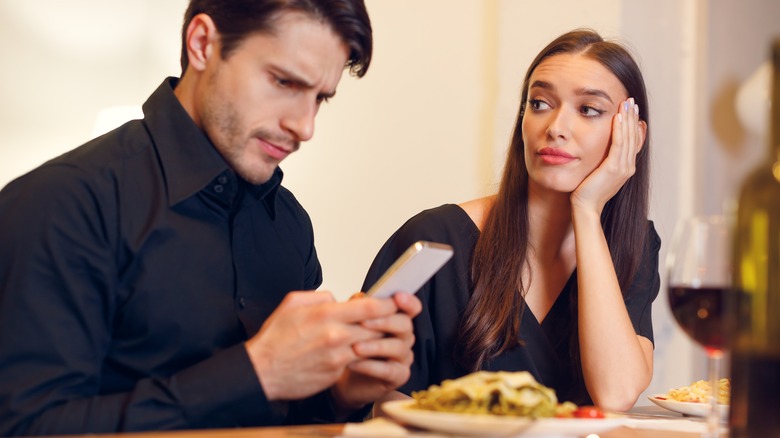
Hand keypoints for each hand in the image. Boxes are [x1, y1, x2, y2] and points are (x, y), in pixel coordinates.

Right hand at [245, 291, 400, 400]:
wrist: (262, 371)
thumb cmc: (275, 338)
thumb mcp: (293, 303)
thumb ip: (320, 296)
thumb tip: (337, 299)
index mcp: (327, 314)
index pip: (371, 308)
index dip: (389, 303)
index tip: (396, 300)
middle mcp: (336, 336)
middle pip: (378, 327)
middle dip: (388, 322)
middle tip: (395, 317)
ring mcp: (338, 357)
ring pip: (371, 346)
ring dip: (377, 340)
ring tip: (379, 334)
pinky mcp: (336, 373)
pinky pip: (357, 361)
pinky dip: (363, 356)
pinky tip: (360, 352)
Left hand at [330, 292, 421, 415]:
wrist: (343, 375)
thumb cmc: (351, 345)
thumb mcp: (351, 323)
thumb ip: (358, 308)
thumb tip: (359, 298)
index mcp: (397, 319)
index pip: (411, 307)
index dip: (408, 301)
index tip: (397, 297)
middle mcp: (404, 337)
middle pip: (405, 324)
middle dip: (384, 322)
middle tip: (363, 322)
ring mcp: (403, 357)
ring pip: (398, 347)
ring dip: (375, 346)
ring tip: (354, 347)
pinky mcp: (399, 376)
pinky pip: (389, 370)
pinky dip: (370, 366)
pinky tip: (353, 363)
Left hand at [571, 97, 645, 213]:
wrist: (585, 207)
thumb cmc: (587, 191)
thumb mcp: (599, 172)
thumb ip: (604, 160)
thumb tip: (601, 147)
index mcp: (626, 167)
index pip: (633, 141)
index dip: (634, 125)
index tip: (632, 110)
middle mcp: (628, 167)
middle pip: (633, 137)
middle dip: (632, 117)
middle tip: (631, 101)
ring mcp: (623, 168)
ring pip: (628, 138)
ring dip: (628, 119)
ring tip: (627, 103)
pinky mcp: (613, 168)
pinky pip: (618, 144)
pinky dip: (619, 129)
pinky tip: (618, 117)